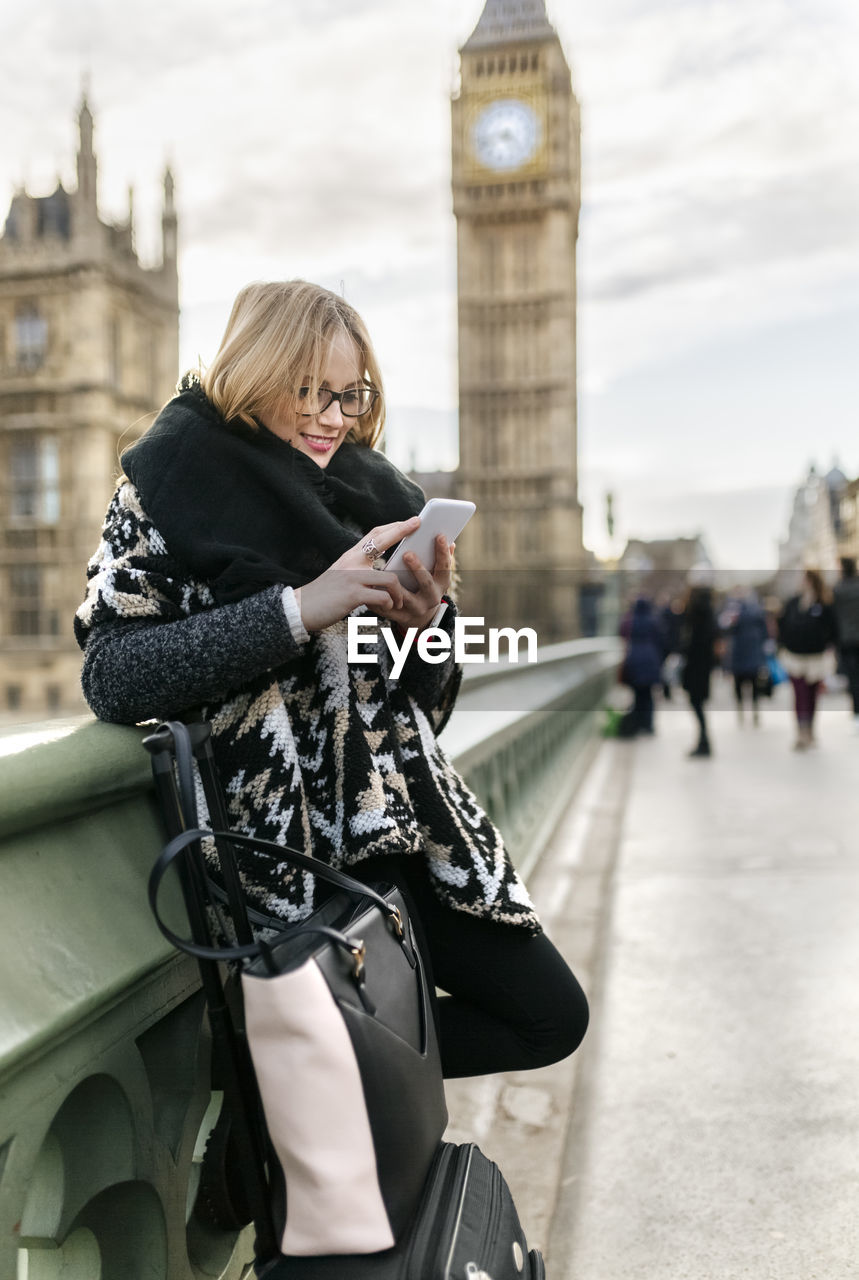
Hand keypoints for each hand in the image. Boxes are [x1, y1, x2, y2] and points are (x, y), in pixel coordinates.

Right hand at [294, 518, 418, 631]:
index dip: (394, 526)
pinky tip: (388, 609)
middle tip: (418, 525)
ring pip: (390, 578)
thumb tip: (381, 572)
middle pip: (382, 540)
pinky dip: (389, 604)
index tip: (411, 520)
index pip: (375, 534)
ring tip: (399, 602)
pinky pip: (383, 597)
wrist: (300, 608)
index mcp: (350, 556)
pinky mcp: (353, 594)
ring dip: (399, 593)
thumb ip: (359, 570)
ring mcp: (352, 577)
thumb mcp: (341, 576)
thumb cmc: (324, 595)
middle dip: (402, 530)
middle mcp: (351, 561)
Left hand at [376, 534, 454, 632]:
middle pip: (426, 583)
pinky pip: (389, 608)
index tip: (439, 535)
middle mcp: (432, 598)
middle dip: (417, 568)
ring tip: (386, 573)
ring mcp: (417, 609)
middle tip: (407, 553)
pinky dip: (380, 599)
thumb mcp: (436, 574)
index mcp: (441, 583)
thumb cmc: (425, 585)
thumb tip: (450, 541)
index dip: (443, 552)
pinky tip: (372, 587)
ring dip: (396, 586)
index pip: (444, 567)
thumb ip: (441, 559)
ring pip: (406, 598)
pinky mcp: (402, 617)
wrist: (418, 615)